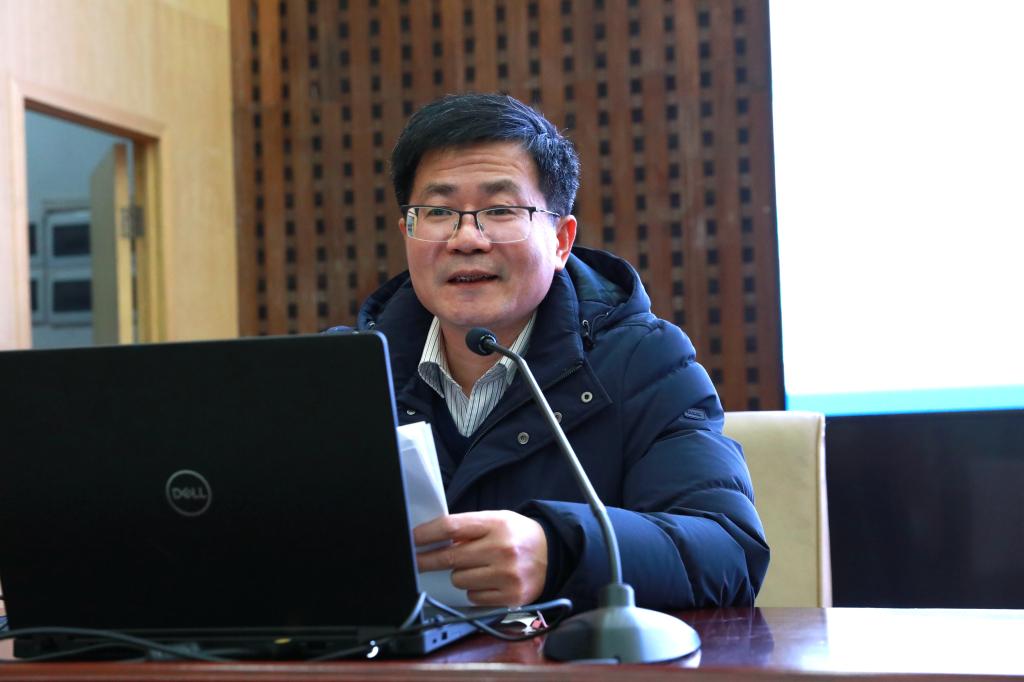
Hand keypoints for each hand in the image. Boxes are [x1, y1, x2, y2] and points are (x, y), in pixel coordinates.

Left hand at [414, 510, 547, 606]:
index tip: (412, 539)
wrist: (554, 554)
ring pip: (459, 579)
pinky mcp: (510, 596)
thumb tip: (434, 540)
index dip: (427, 534)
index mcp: (496, 524)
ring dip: (460, 574)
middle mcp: (501, 549)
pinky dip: (475, 590)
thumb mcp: (497, 520)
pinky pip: (473, 596)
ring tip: (477, 567)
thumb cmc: (519, 535)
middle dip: (428, 560)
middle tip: (416, 561)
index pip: (451, 527)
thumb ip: (469, 528)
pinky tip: (489, 580)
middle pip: (450, 557)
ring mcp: (506, 574)